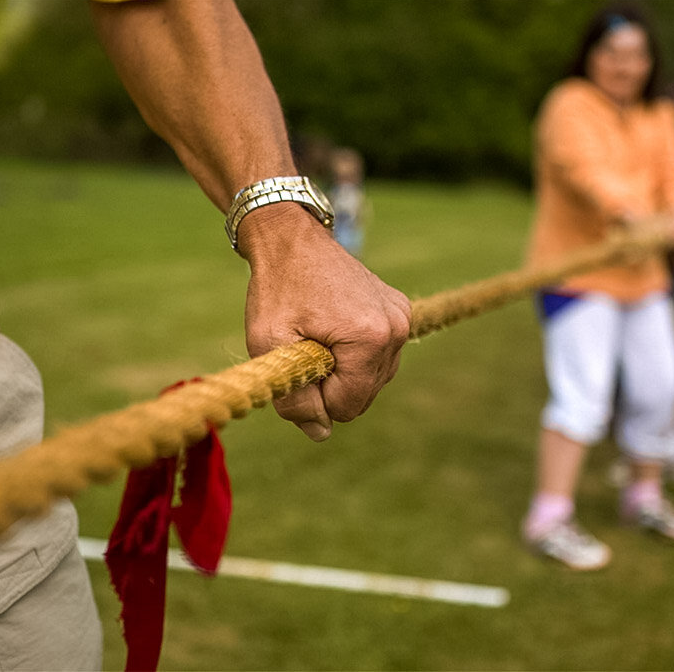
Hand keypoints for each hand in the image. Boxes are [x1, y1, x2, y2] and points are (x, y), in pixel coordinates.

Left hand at [239, 205, 411, 440]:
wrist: (291, 238)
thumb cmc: (276, 288)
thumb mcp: (270, 345)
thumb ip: (294, 397)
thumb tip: (320, 435)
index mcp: (370, 338)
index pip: (347, 406)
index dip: (315, 398)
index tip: (296, 363)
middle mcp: (396, 330)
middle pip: (363, 396)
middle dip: (330, 385)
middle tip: (304, 348)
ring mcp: (402, 319)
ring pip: (373, 380)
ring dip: (342, 372)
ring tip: (317, 337)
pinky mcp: (400, 312)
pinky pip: (379, 358)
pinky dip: (354, 355)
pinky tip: (332, 330)